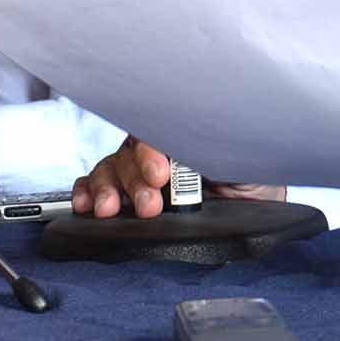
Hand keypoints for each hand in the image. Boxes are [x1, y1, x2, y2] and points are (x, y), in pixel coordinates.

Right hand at [71, 137, 285, 218]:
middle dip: (134, 180)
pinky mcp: (126, 196)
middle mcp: (156, 148)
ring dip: (107, 188)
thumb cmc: (248, 174)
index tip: (160, 175)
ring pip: (110, 169)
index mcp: (180, 131)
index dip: (151, 153)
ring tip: (109, 209)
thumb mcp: (237, 157)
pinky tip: (85, 204)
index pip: (154, 132)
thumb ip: (214, 148)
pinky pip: (96, 186)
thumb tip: (196, 150)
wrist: (254, 207)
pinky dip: (86, 191)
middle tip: (149, 205)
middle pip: (130, 154)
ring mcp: (138, 172)